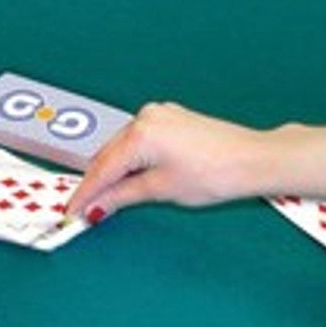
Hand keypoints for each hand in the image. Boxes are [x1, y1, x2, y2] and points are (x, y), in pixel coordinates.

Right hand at [66, 102, 271, 221]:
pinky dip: (131, 160)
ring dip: (114, 172)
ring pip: (122, 148)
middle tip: (86, 209)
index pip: (101, 169)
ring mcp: (159, 115)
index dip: (84, 194)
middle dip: (97, 183)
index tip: (72, 211)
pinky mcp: (171, 119)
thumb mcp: (161, 189)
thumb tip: (98, 206)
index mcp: (139, 134)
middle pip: (108, 156)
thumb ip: (122, 196)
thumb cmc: (215, 173)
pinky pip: (139, 141)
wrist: (253, 160)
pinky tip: (130, 178)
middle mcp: (145, 118)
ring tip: (107, 199)